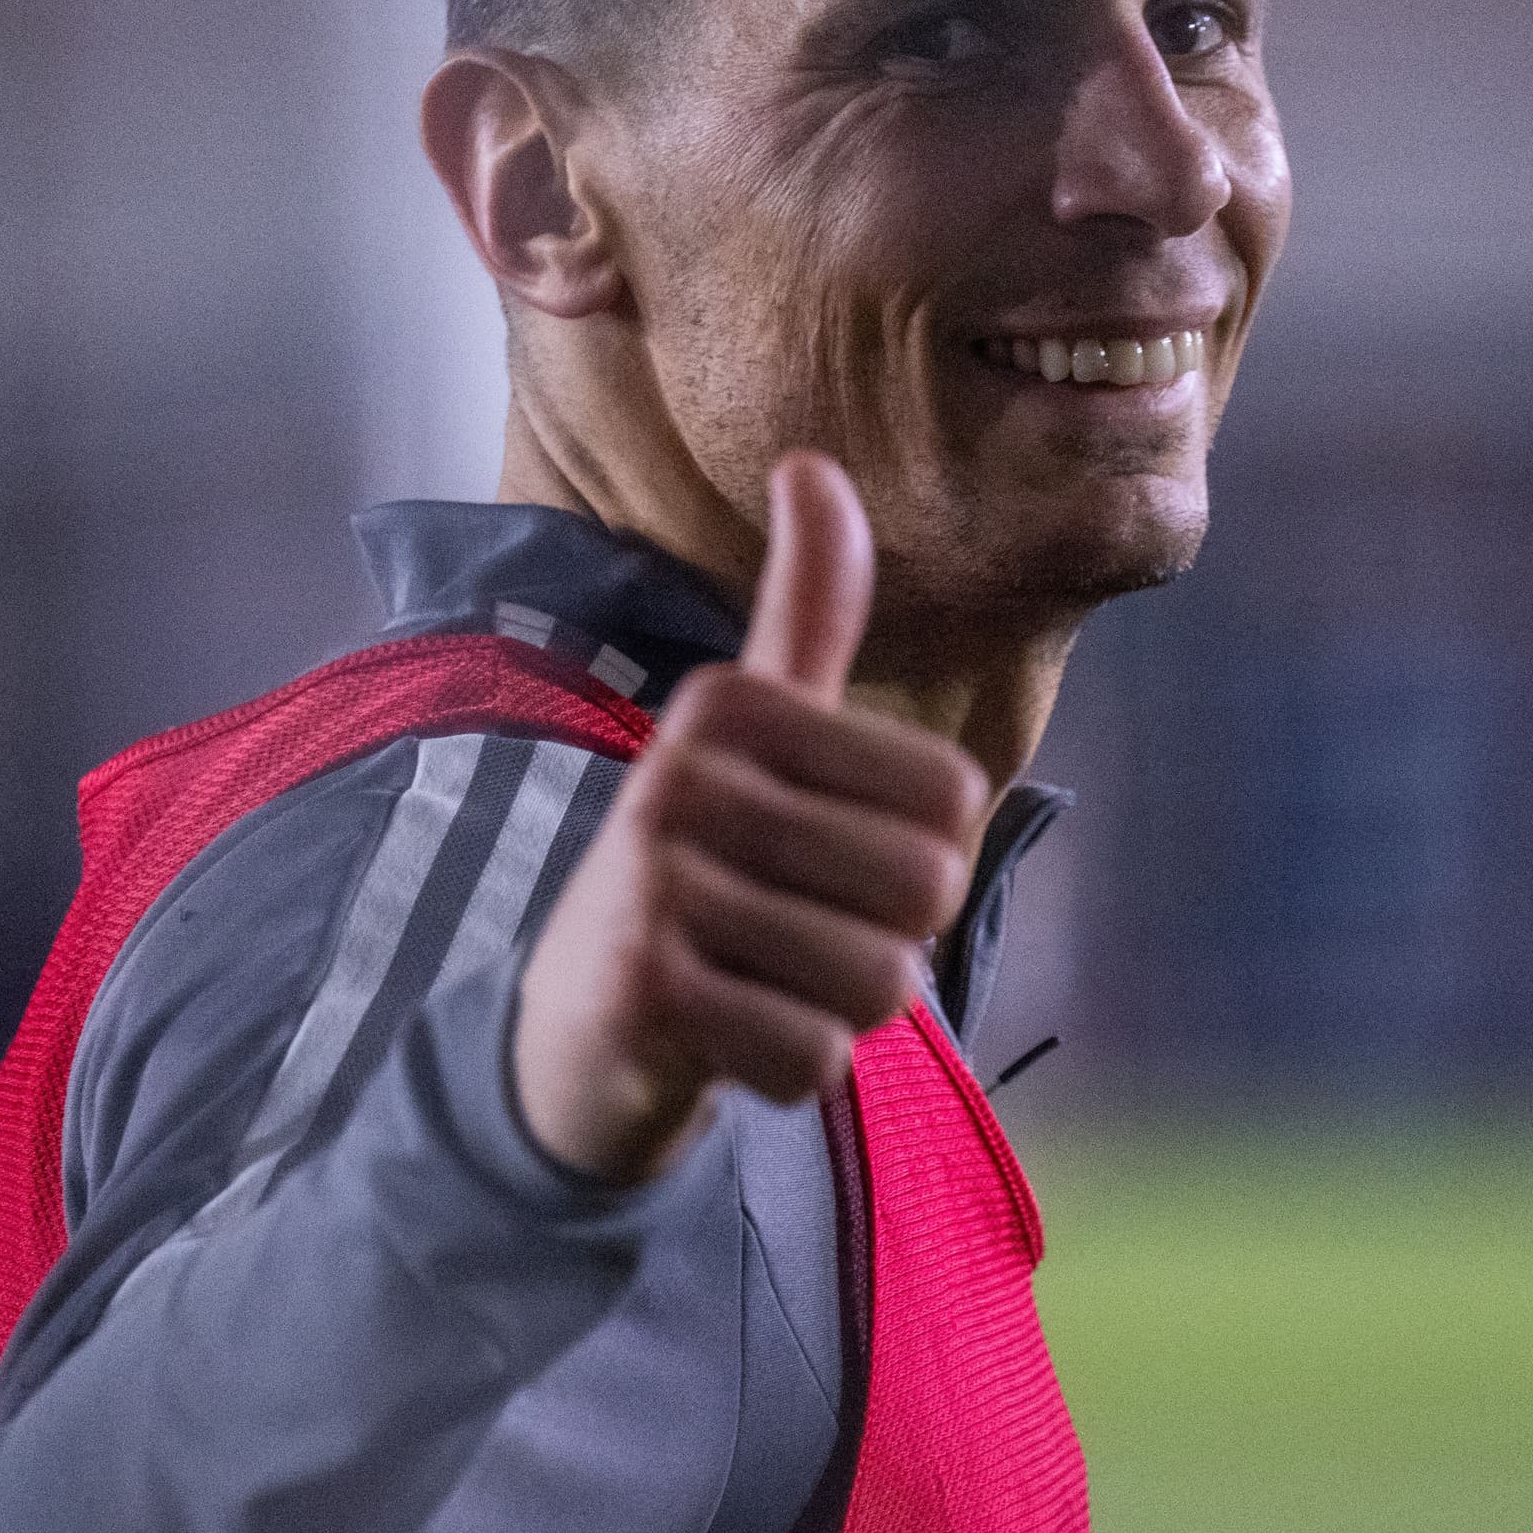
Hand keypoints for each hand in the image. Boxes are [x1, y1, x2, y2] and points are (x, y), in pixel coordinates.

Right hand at [509, 453, 992, 1183]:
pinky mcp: (644, 996)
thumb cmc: (706, 865)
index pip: (956, 800)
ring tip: (762, 982)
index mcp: (731, 704)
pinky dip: (792, 1069)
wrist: (576, 1022)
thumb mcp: (758, 730)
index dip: (920, 854)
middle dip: (888, 939)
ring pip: (881, 983)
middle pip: (928, 890)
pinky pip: (817, 1058)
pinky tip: (727, 1036)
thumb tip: (813, 462)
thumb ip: (808, 610)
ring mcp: (655, 885)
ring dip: (842, 1010)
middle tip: (796, 933)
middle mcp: (682, 776)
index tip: (825, 855)